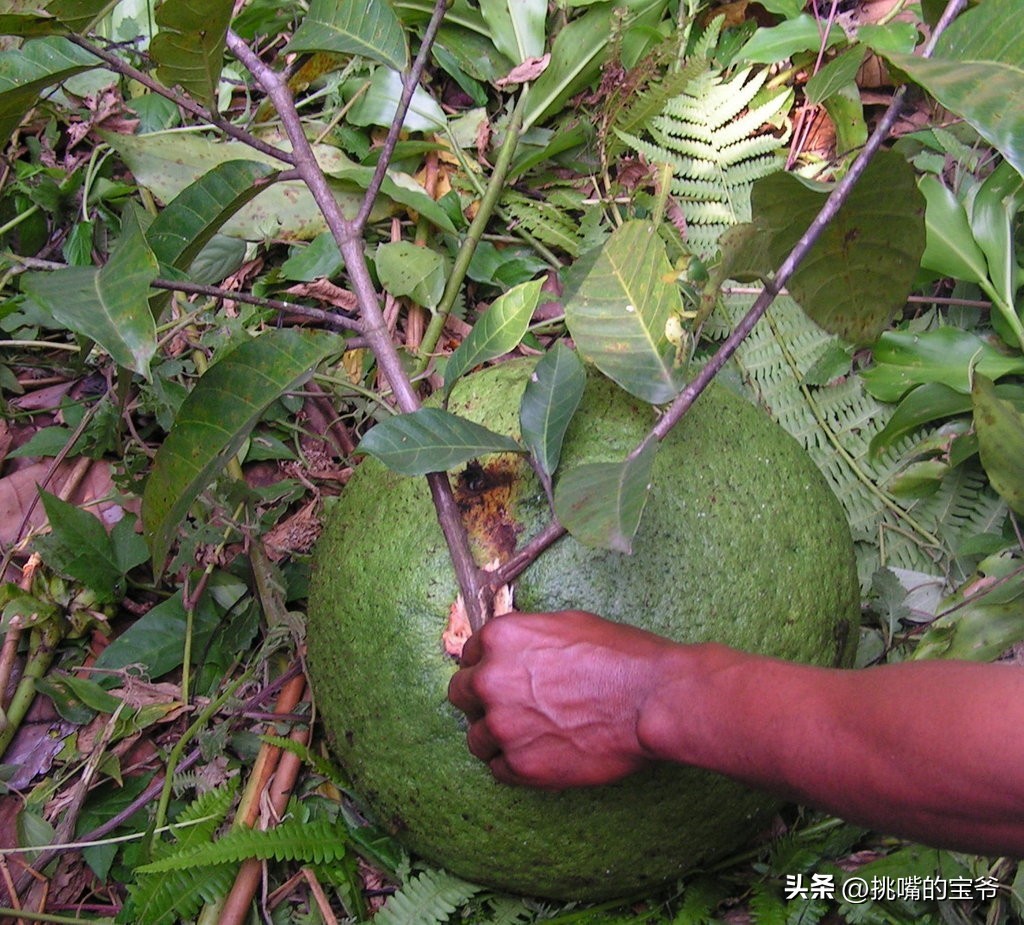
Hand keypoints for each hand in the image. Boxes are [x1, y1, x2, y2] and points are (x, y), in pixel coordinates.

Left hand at [447, 610, 671, 788]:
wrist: (651, 699)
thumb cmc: (620, 657)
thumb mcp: (565, 625)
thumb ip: (526, 639)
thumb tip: (514, 651)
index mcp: (500, 638)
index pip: (469, 656)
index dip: (487, 667)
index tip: (502, 678)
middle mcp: (490, 680)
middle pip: (461, 695)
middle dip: (483, 701)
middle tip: (513, 707)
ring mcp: (502, 725)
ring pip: (476, 738)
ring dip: (496, 738)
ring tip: (531, 736)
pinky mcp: (520, 765)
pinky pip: (498, 770)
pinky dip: (515, 766)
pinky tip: (542, 754)